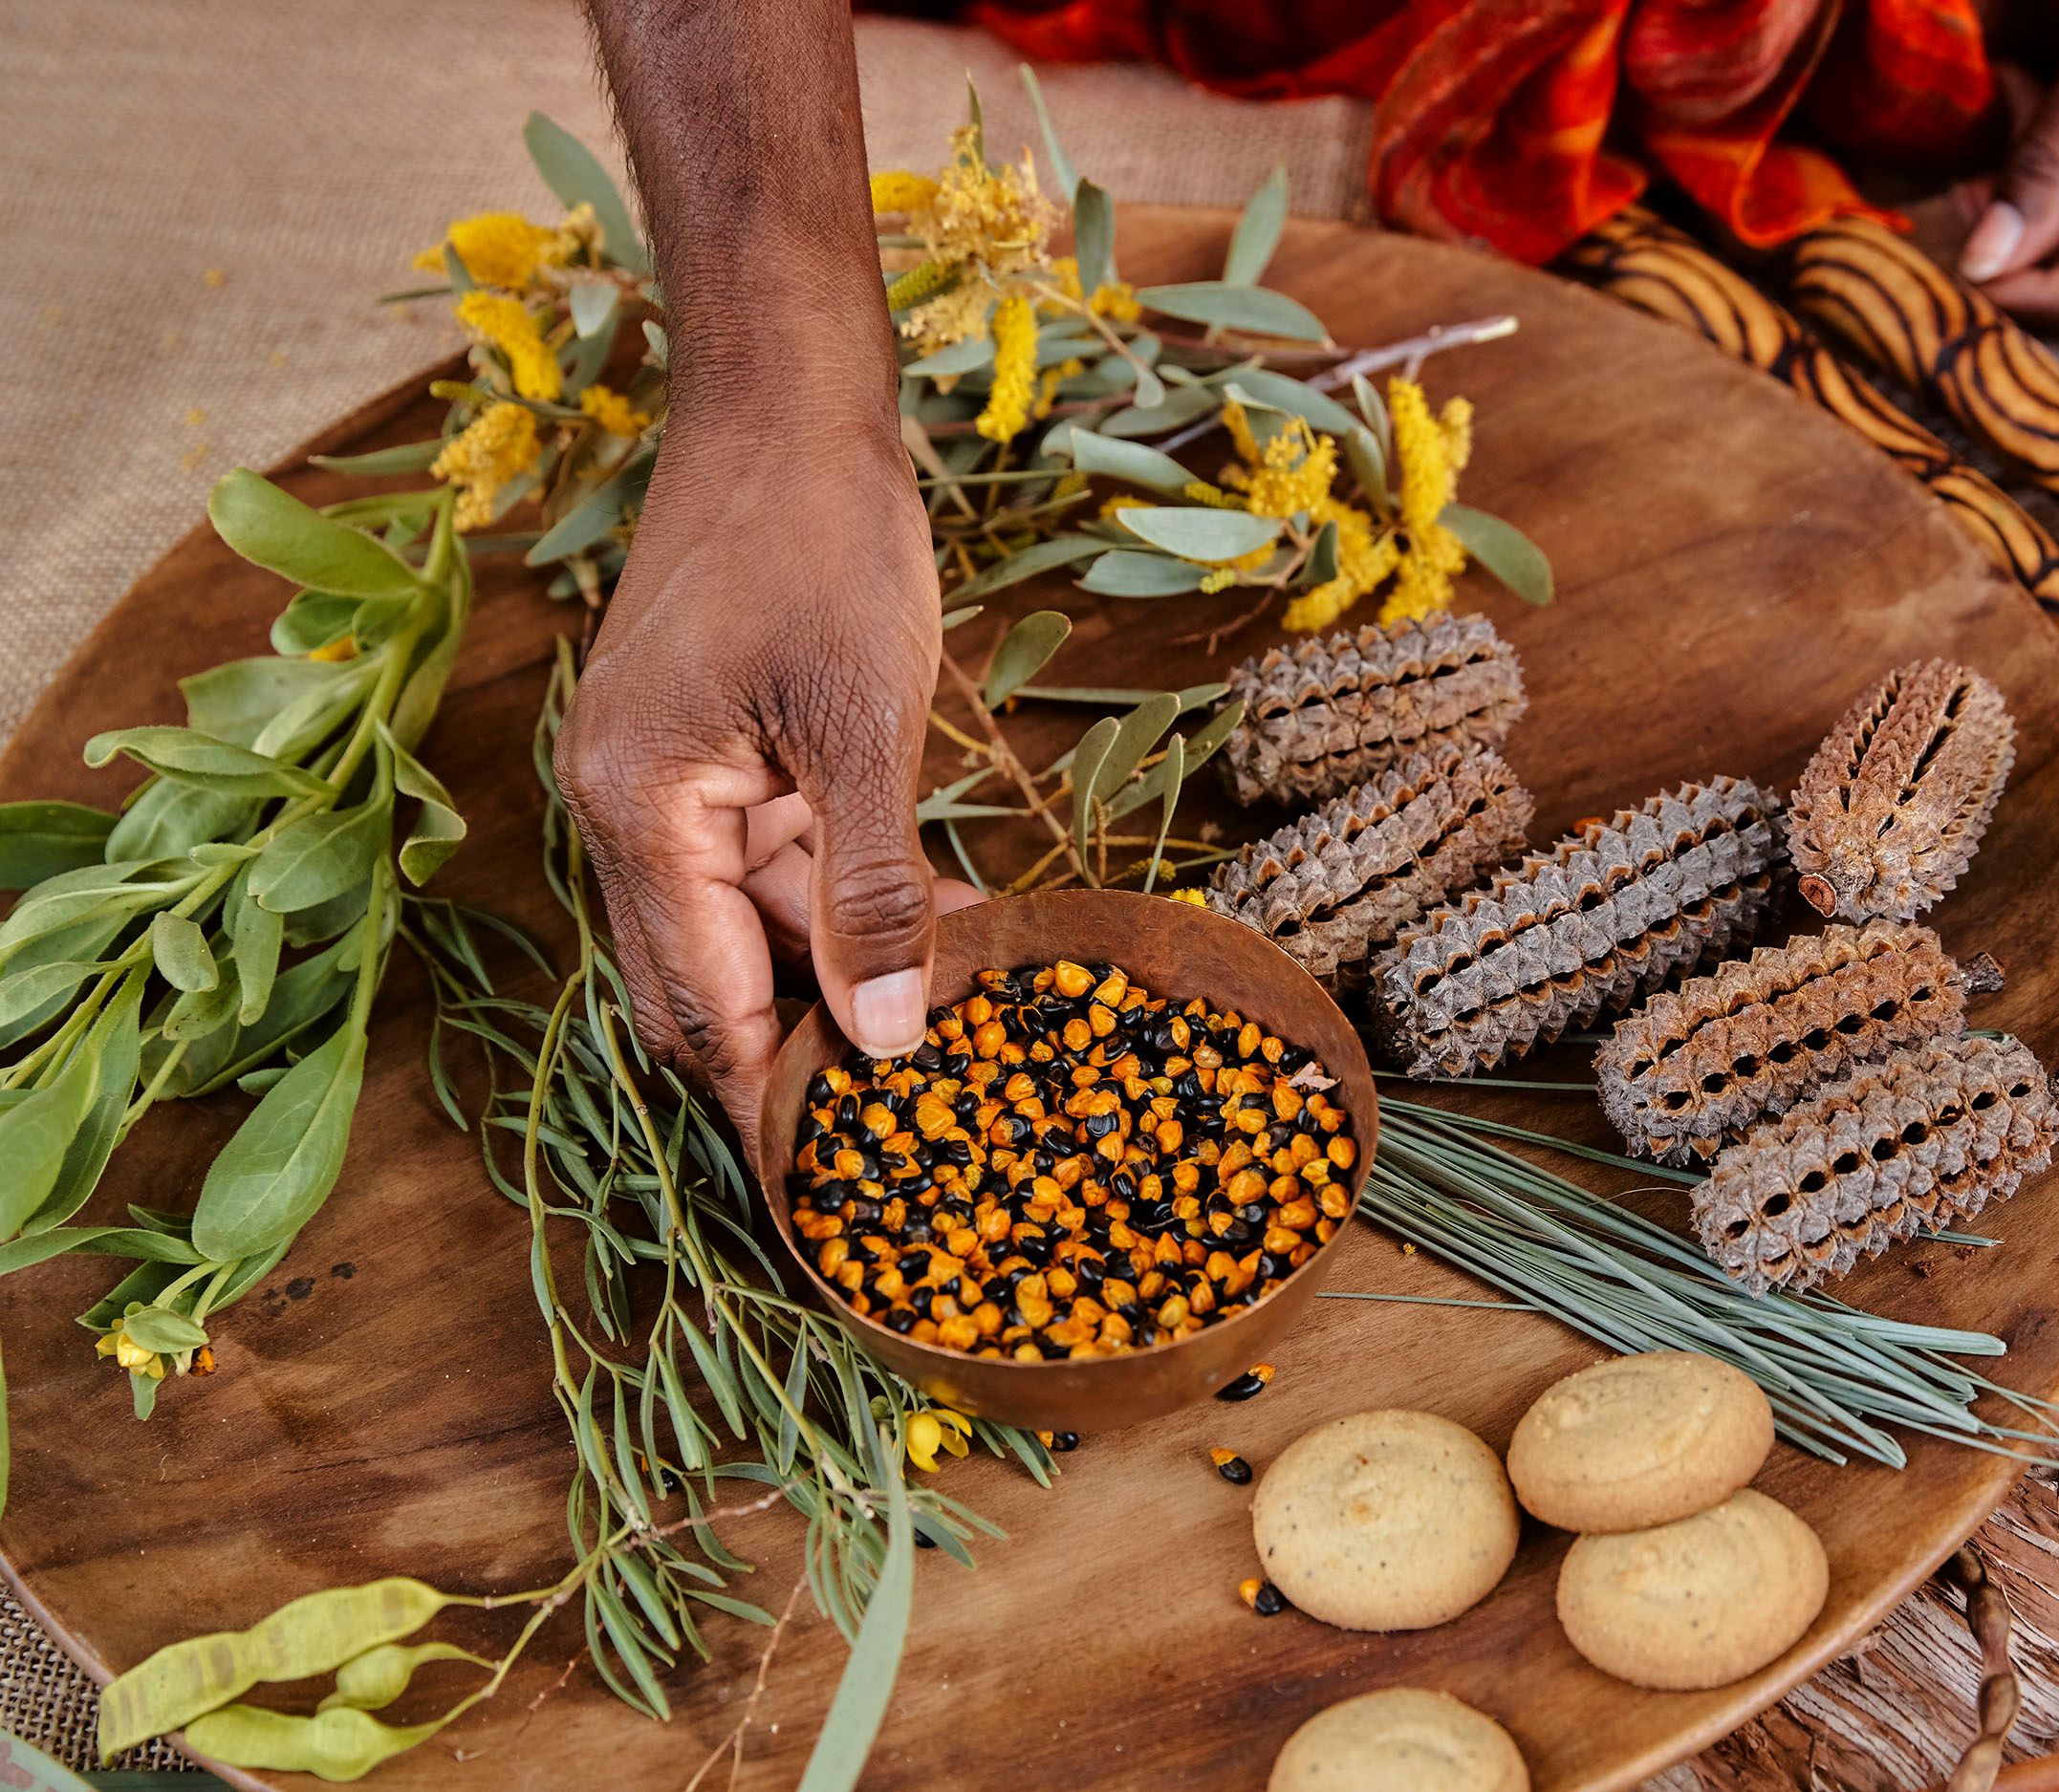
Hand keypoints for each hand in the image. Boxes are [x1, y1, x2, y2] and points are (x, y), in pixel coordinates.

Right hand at [554, 408, 976, 1145]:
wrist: (788, 402)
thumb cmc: (823, 538)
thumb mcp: (864, 724)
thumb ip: (870, 888)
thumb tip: (891, 1035)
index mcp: (637, 809)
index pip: (699, 1007)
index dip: (765, 1107)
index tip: (833, 1196)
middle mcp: (628, 811)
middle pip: (708, 986)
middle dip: (802, 1062)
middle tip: (903, 1141)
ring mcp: (668, 783)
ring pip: (752, 929)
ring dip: (844, 981)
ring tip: (959, 1035)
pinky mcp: (717, 754)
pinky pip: (777, 865)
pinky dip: (848, 905)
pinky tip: (942, 936)